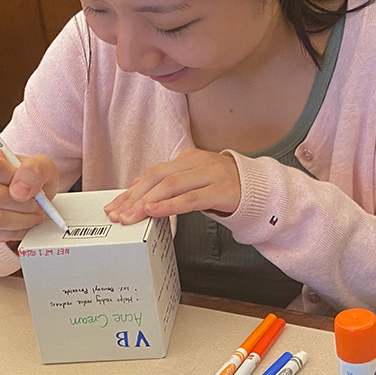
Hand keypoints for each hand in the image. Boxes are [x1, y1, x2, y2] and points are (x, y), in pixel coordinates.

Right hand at [0, 144, 59, 242]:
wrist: (25, 190)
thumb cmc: (30, 176)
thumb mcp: (42, 165)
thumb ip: (35, 170)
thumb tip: (21, 190)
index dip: (15, 179)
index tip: (29, 185)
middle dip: (25, 205)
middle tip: (39, 205)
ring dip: (23, 220)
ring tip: (35, 214)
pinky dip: (16, 231)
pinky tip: (24, 223)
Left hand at [104, 148, 240, 223]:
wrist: (260, 189)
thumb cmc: (224, 187)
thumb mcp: (193, 181)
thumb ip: (167, 182)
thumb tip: (136, 185)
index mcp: (188, 158)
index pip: (152, 174)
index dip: (131, 191)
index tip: (114, 206)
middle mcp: (197, 162)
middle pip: (157, 178)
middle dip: (134, 198)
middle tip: (118, 215)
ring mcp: (211, 175)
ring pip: (171, 186)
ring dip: (147, 203)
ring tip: (132, 216)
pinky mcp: (222, 190)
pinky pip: (191, 198)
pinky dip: (170, 205)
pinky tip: (156, 212)